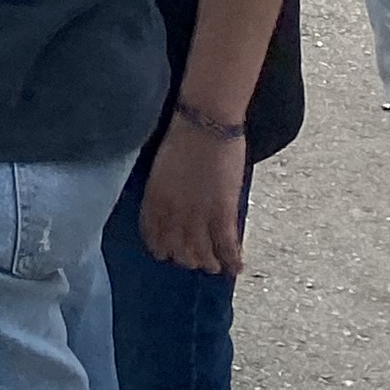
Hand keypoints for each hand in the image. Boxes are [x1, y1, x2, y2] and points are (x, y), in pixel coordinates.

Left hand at [138, 116, 250, 273]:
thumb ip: (165, 190)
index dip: (161, 248)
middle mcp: (172, 212)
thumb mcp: (162, 166)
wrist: (205, 121)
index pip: (152, 235)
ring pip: (203, 254)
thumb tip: (175, 205)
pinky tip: (236, 267)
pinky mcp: (222, 213)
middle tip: (195, 260)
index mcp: (154, 198)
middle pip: (178, 250)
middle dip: (187, 258)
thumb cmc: (183, 134)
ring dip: (209, 263)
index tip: (167, 253)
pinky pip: (227, 247)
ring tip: (215, 266)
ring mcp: (198, 215)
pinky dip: (233, 261)